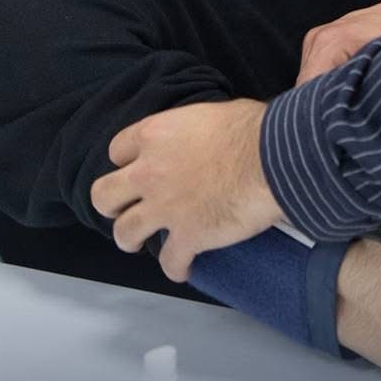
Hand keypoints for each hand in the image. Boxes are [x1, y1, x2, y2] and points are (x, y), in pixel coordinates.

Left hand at [89, 98, 280, 281]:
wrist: (276, 159)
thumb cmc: (256, 129)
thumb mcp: (214, 112)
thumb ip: (195, 128)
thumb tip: (210, 135)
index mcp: (156, 135)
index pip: (117, 150)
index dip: (127, 161)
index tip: (139, 167)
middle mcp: (150, 172)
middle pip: (105, 195)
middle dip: (113, 205)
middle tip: (126, 209)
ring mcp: (166, 207)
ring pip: (124, 232)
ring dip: (131, 239)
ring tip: (140, 243)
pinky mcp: (189, 236)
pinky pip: (169, 261)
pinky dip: (176, 267)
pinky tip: (184, 268)